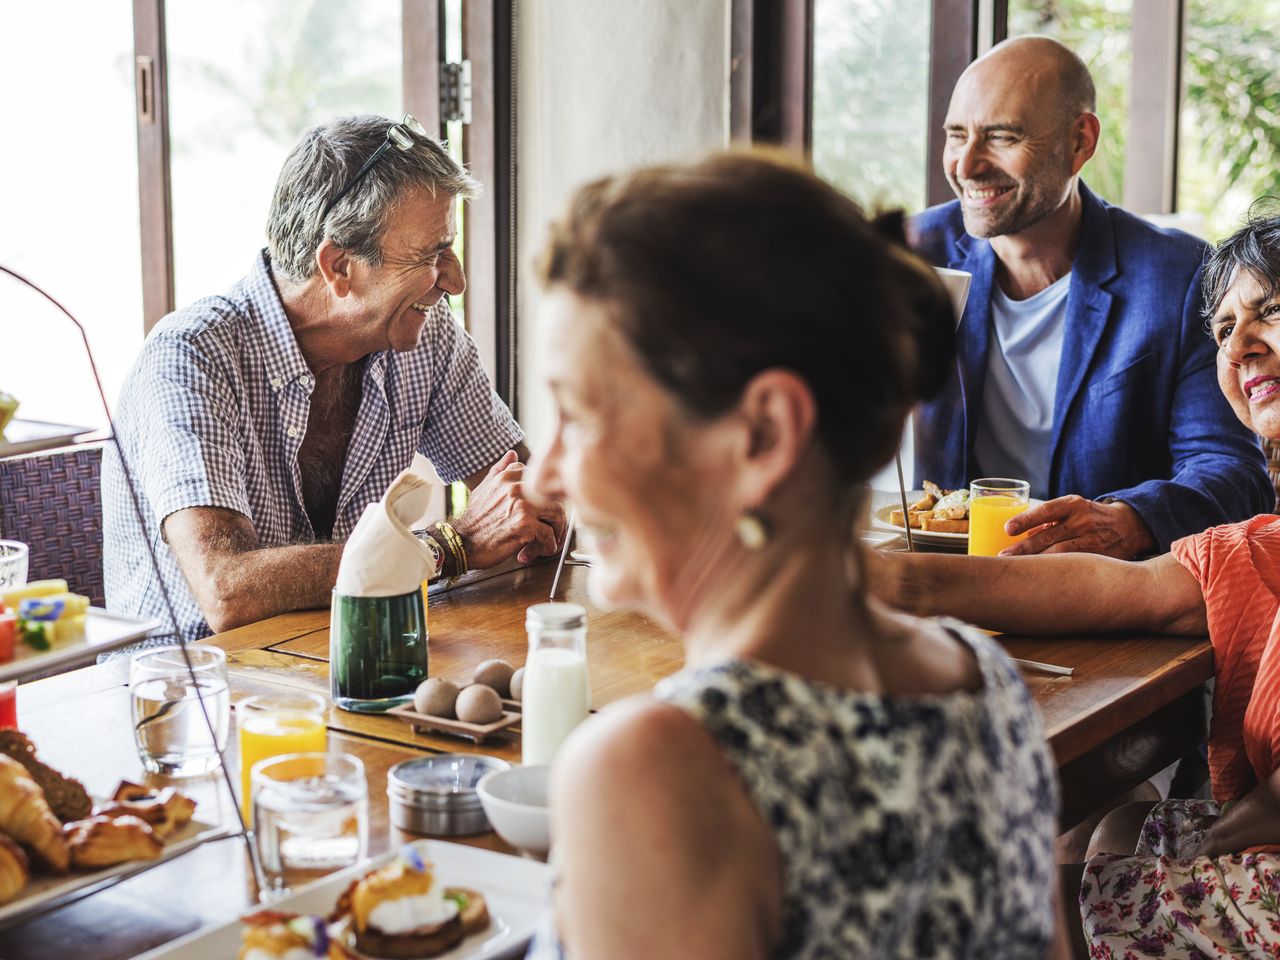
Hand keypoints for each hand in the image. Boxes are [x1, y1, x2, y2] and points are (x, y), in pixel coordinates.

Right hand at [452, 451, 566, 568]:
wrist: (461, 542)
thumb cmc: (474, 519)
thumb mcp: (484, 489)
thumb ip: (499, 470)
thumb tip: (512, 453)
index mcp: (508, 477)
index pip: (541, 481)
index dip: (545, 498)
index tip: (543, 511)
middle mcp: (516, 488)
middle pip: (554, 496)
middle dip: (556, 515)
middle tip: (552, 528)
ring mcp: (522, 505)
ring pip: (557, 513)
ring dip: (557, 530)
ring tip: (549, 539)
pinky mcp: (525, 525)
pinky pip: (549, 535)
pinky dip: (549, 546)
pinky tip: (541, 549)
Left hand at [1000, 495, 1154, 558]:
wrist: (1129, 526)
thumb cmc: (1087, 517)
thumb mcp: (1071, 509)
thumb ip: (1047, 520)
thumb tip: (1021, 535)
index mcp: (1073, 505)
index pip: (1046, 510)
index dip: (1026, 519)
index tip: (1007, 529)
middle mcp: (1083, 521)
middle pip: (1049, 536)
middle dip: (1024, 549)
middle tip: (1002, 558)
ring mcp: (1093, 541)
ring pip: (1060, 554)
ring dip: (1036, 563)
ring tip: (1015, 570)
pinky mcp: (1100, 558)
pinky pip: (1074, 566)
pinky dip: (1056, 573)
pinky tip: (1040, 580)